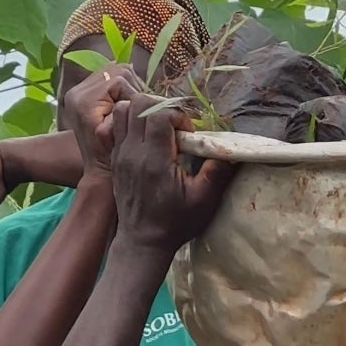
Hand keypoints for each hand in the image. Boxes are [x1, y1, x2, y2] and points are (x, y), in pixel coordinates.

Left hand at [60, 67, 140, 178]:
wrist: (99, 172)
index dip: (136, 94)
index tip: (144, 112)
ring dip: (130, 86)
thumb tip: (143, 93)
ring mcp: (78, 90)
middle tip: (140, 108)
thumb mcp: (122, 133)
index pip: (119, 80)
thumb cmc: (114, 158)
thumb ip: (130, 110)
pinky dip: (122, 88)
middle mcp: (77, 91)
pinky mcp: (84, 92)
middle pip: (117, 70)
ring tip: (134, 107)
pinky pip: (110, 78)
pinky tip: (126, 104)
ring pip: (116, 71)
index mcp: (84, 101)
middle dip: (134, 87)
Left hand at [110, 97, 232, 255]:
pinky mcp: (115, 158)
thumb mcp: (203, 201)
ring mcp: (120, 154)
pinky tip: (146, 139)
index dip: (177, 114)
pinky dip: (130, 122)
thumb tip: (230, 150)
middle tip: (174, 126)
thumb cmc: (175, 223)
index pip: (158, 113)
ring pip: (122, 110)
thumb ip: (216, 172)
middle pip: (138, 104)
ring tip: (159, 128)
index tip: (187, 133)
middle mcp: (132, 152)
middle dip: (160, 107)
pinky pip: (115, 126)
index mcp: (154, 159)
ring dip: (142, 111)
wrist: (142, 242)